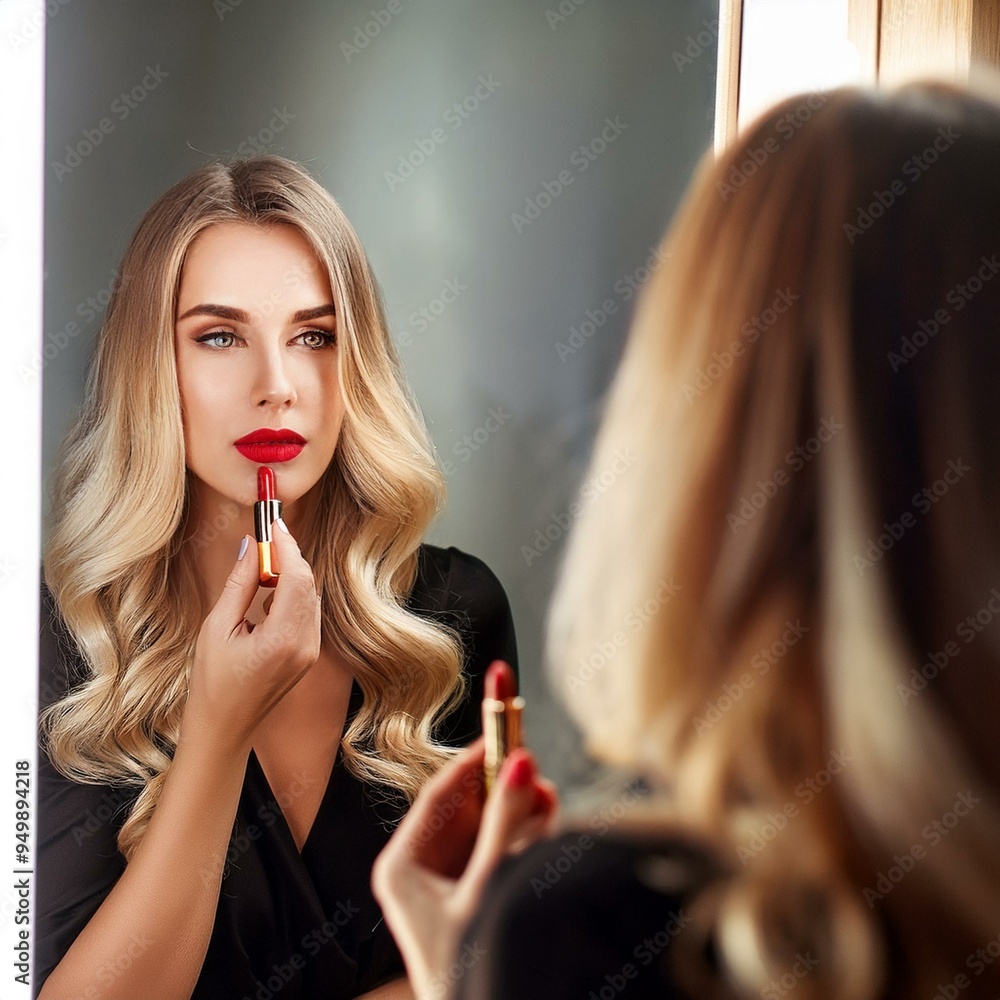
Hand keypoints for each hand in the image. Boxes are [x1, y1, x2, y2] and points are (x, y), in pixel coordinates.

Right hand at [184, 519, 321, 754]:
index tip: (273, 522)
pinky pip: (307, 613)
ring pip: (310, 596)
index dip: (286, 545)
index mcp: (283, 638)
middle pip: (308, 583)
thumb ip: (239, 584)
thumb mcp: (217, 628)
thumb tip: (251, 545)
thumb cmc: (212, 683)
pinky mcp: (308, 655)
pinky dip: (292, 596)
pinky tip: (267, 597)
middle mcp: (306, 644)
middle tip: (265, 537)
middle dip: (289, 557)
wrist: (224, 729)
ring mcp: (311, 651)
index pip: (297, 576)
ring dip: (291, 576)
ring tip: (261, 569)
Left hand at [372, 738, 557, 999]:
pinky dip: (526, 843)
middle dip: (507, 793)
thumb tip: (521, 763)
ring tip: (545, 819)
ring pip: (490, 827)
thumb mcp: (489, 888)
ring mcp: (448, 884)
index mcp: (401, 868)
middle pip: (468, 808)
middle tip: (539, 782)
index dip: (476, 758)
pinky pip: (502, 851)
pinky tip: (542, 844)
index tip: (506, 727)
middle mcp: (420, 871)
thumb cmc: (471, 971)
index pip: (439, 794)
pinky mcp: (474, 895)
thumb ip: (505, 825)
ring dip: (522, 820)